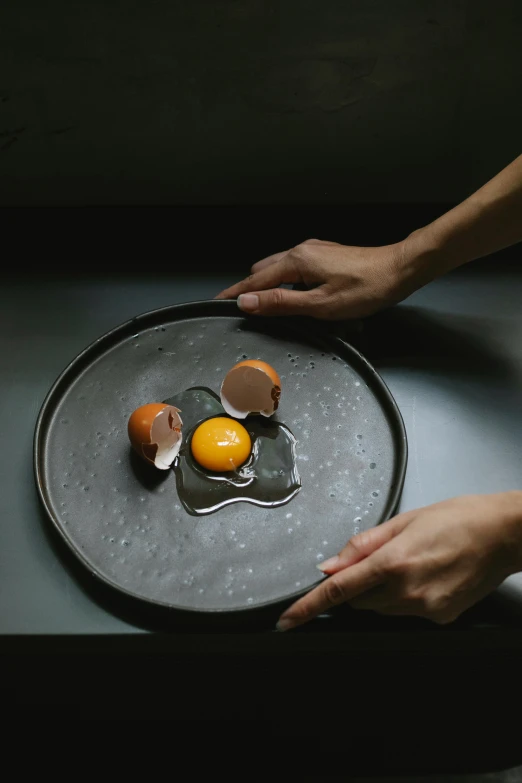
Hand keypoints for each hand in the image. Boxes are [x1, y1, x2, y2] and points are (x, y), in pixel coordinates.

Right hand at [215, 238, 422, 319]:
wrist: (400, 269)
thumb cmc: (366, 288)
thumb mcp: (319, 305)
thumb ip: (280, 303)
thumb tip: (246, 302)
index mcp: (297, 261)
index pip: (255, 280)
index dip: (235, 293)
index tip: (217, 302)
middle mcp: (302, 250)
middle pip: (263, 270)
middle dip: (249, 288)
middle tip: (240, 308)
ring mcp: (316, 251)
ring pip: (280, 267)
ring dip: (268, 284)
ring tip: (263, 305)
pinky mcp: (327, 255)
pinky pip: (295, 267)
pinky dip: (285, 280)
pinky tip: (293, 294)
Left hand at [276, 492, 521, 630]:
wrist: (504, 535)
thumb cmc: (456, 518)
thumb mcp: (404, 521)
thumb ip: (362, 546)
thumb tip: (329, 566)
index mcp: (393, 562)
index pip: (339, 590)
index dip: (309, 607)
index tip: (286, 622)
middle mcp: (407, 592)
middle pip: (361, 600)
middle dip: (361, 583)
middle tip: (386, 556)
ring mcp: (426, 610)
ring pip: (383, 608)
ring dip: (384, 591)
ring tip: (414, 561)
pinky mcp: (442, 619)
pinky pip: (408, 612)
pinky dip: (407, 597)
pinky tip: (429, 575)